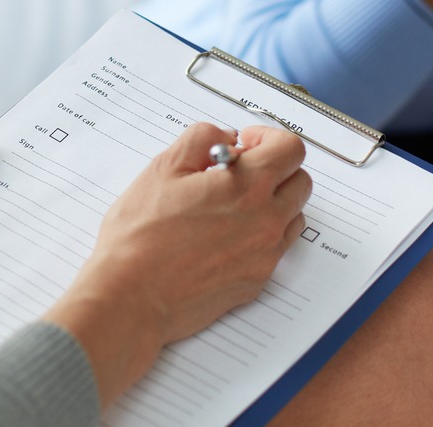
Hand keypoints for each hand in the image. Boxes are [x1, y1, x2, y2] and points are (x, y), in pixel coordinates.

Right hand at [44, 122, 312, 404]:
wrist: (132, 296)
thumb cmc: (141, 236)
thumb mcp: (164, 168)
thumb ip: (202, 138)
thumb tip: (226, 137)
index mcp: (247, 186)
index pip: (291, 148)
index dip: (268, 138)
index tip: (246, 145)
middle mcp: (266, 221)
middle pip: (300, 180)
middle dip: (275, 168)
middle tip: (239, 172)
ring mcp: (265, 254)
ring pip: (293, 215)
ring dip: (273, 201)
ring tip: (232, 204)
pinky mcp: (257, 280)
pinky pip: (277, 247)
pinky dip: (262, 233)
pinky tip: (225, 234)